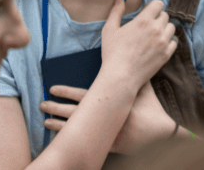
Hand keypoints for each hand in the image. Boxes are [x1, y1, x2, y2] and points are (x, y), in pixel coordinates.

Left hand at [42, 82, 175, 153]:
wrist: (161, 131)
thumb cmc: (151, 108)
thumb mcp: (142, 88)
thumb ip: (132, 76)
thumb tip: (129, 58)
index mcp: (109, 102)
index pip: (82, 95)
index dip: (66, 92)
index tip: (52, 88)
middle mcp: (103, 118)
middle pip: (74, 113)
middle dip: (56, 108)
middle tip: (41, 104)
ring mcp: (104, 133)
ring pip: (76, 130)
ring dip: (59, 125)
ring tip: (45, 121)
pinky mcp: (108, 146)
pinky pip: (86, 144)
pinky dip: (72, 142)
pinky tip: (62, 140)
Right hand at [100, 0, 177, 89]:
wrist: (120, 77)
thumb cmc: (112, 53)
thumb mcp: (109, 29)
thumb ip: (116, 11)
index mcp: (144, 20)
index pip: (158, 4)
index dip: (153, 7)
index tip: (147, 12)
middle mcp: (156, 29)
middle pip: (165, 15)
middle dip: (158, 18)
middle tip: (148, 26)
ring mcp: (163, 43)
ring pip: (171, 28)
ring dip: (164, 29)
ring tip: (154, 35)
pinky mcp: (166, 55)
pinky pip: (174, 42)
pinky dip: (169, 41)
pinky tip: (159, 44)